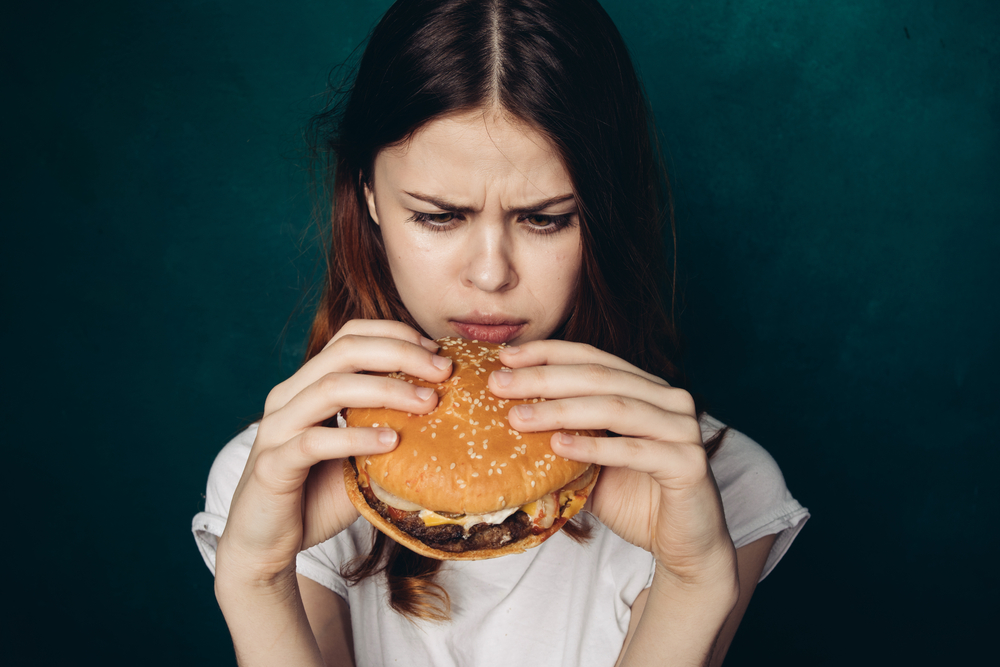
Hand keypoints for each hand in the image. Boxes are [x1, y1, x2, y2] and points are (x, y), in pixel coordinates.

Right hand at [215, 320, 453, 583]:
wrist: (266, 544)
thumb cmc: (316, 495)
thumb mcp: (359, 454)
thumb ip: (387, 428)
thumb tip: (446, 413)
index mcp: (306, 385)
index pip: (349, 336)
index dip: (394, 335)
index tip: (436, 351)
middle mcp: (288, 397)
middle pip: (344, 352)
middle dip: (400, 354)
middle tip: (443, 371)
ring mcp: (276, 429)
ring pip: (330, 388)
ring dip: (386, 390)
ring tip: (427, 402)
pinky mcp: (271, 466)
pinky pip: (315, 442)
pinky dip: (357, 437)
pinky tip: (391, 442)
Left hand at [488, 340, 736, 586]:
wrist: (684, 545)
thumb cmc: (635, 499)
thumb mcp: (590, 461)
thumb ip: (564, 436)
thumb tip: (506, 415)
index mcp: (647, 388)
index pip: (593, 358)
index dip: (548, 353)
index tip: (505, 357)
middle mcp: (670, 399)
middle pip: (599, 377)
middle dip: (544, 378)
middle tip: (499, 385)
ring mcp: (683, 428)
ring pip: (615, 407)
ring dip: (561, 410)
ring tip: (518, 417)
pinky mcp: (690, 463)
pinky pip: (635, 450)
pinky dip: (594, 447)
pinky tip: (558, 446)